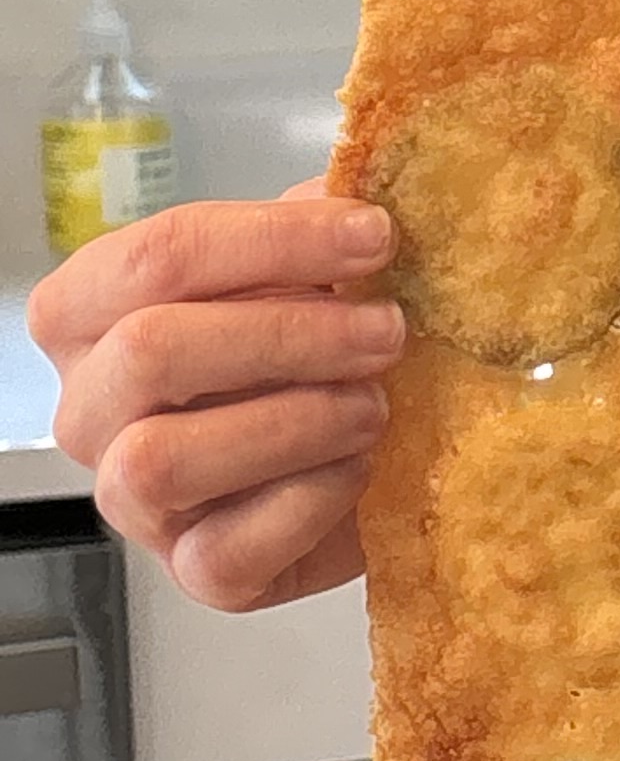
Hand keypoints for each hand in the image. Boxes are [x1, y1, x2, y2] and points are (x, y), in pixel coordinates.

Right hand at [30, 183, 402, 612]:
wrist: (381, 454)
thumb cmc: (324, 353)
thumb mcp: (322, 273)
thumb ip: (323, 230)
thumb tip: (357, 188)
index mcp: (94, 313)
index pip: (154, 257)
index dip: (272, 240)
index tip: (374, 235)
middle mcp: (91, 407)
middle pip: (151, 349)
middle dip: (289, 333)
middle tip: (388, 329)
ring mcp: (130, 498)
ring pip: (164, 457)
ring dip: (292, 420)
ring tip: (375, 403)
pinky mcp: (194, 571)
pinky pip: (226, 548)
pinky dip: (309, 501)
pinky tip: (361, 469)